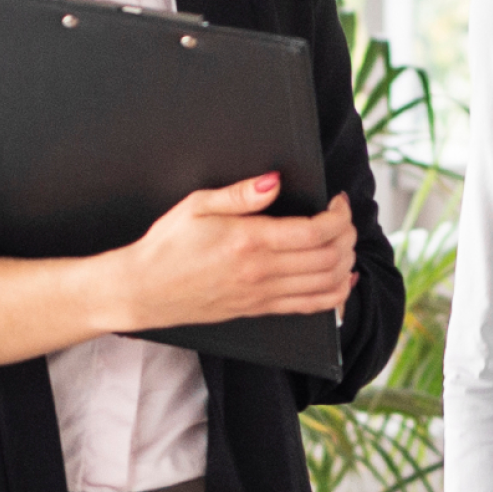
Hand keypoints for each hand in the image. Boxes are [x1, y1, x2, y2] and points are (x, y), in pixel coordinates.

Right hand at [94, 173, 357, 330]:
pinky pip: (311, 306)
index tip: (337, 201)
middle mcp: (261, 271)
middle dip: (347, 235)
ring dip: (345, 261)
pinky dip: (337, 294)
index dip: (338, 215)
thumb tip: (275, 181)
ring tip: (343, 242)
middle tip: (343, 218)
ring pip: (327, 283)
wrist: (145, 290)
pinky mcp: (260, 310)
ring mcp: (263, 294)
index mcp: (249, 241)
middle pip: (329, 256)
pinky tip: (342, 278)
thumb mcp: (197, 205)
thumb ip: (240, 193)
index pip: (315, 231)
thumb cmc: (167, 246)